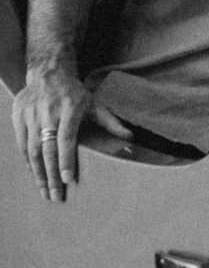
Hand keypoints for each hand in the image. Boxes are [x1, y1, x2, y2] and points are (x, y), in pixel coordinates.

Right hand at [12, 68, 132, 200]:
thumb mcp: (94, 103)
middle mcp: (48, 110)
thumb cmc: (74, 93)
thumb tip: (130, 138)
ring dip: (38, 173)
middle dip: (51, 175)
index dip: (66, 160)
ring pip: (32, 149)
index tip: (68, 180)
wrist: (49, 72)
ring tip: (45, 191)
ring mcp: (31, 113)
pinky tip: (35, 173)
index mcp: (69, 107)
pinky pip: (21, 143)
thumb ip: (110, 122)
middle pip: (48, 148)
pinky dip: (28, 161)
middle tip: (56, 196)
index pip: (66, 138)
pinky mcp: (19, 115)